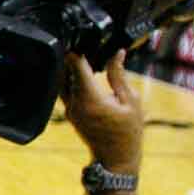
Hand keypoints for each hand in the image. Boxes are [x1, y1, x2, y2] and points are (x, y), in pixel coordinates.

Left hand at [62, 51, 143, 173]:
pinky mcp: (69, 113)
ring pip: (62, 81)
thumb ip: (119, 75)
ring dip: (70, 68)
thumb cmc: (128, 131)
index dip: (78, 50)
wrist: (116, 157)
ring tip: (83, 55)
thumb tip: (117, 53)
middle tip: (81, 42)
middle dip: (72, 56)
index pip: (76, 66)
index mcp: (90, 98)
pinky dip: (71, 79)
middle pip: (64, 71)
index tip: (82, 37)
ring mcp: (69, 109)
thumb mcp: (131, 100)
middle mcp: (75, 103)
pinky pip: (65, 90)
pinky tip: (83, 72)